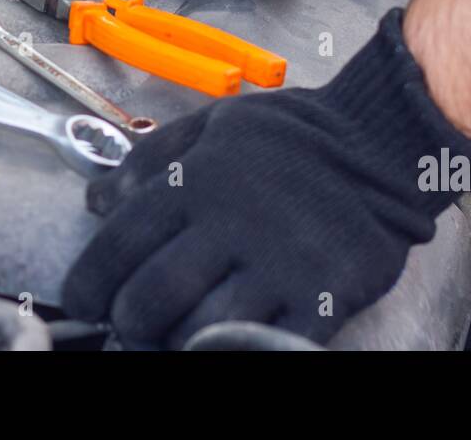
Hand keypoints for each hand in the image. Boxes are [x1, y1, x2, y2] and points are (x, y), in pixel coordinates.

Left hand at [61, 10, 470, 347]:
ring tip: (181, 328)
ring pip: (200, 331)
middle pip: (151, 299)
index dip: (90, 283)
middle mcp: (233, 222)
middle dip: (131, 321)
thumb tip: (97, 199)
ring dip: (180, 339)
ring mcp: (281, 264)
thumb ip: (153, 158)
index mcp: (199, 179)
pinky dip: (238, 347)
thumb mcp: (218, 124)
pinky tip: (232, 334)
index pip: (119, 244)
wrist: (384, 141)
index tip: (86, 301)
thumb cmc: (294, 137)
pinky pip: (265, 344)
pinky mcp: (324, 296)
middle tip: (134, 323)